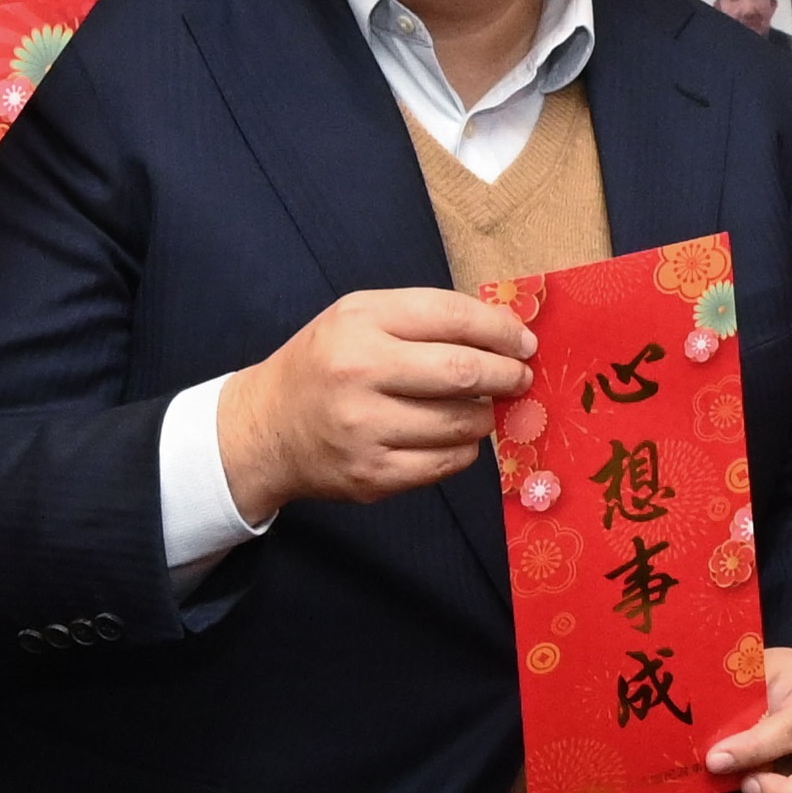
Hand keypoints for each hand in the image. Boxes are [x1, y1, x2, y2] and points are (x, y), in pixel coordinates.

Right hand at [216, 289, 536, 521]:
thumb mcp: (359, 319)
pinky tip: (453, 436)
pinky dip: (464, 448)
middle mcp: (359, 372)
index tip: (525, 342)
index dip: (500, 329)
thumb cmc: (325, 365)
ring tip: (481, 407)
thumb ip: (425, 319)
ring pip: (462, 422)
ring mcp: (365, 429)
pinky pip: (447, 463)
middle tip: (520, 377)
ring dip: (486, 414)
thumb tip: (505, 331)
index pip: (451, 317)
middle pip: (463, 372)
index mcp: (359, 322)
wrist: (267, 429)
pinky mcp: (374, 475)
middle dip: (507, 374)